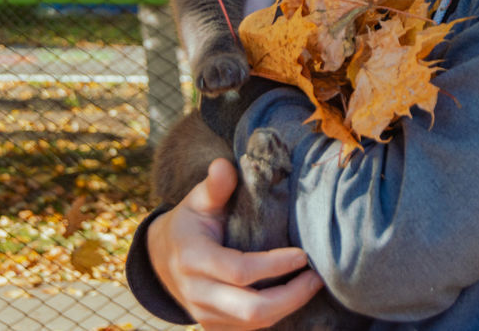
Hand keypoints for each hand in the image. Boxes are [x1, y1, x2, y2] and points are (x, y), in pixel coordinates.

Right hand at [147, 157, 322, 329]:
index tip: (302, 255)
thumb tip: (224, 164)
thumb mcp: (197, 201)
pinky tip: (292, 297)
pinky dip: (276, 316)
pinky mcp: (214, 328)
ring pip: (253, 324)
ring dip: (288, 307)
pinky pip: (250, 330)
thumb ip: (214, 186)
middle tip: (316, 277)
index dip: (274, 266)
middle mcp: (197, 293)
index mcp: (193, 259)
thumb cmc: (189, 224)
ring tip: (311, 285)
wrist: (162, 259)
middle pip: (251, 310)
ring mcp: (205, 316)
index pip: (239, 271)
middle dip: (291, 297)